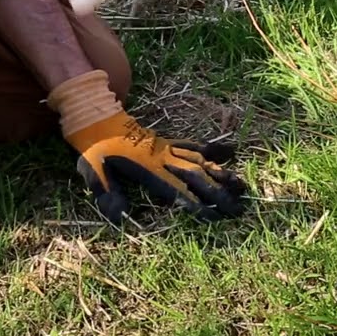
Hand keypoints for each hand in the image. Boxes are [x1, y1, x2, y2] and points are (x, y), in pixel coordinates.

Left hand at [48, 70, 246, 223]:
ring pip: (201, 161)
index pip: (177, 190)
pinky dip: (214, 149)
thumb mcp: (94, 172)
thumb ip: (108, 194)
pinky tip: (232, 150)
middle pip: (197, 177)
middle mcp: (164, 158)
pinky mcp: (168, 142)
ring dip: (222, 174)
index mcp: (148, 168)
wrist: (96, 116)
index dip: (195, 204)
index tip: (214, 217)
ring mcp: (168, 148)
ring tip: (242, 186)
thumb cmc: (94, 147)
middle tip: (238, 209)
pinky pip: (194, 145)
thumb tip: (119, 218)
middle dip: (218, 194)